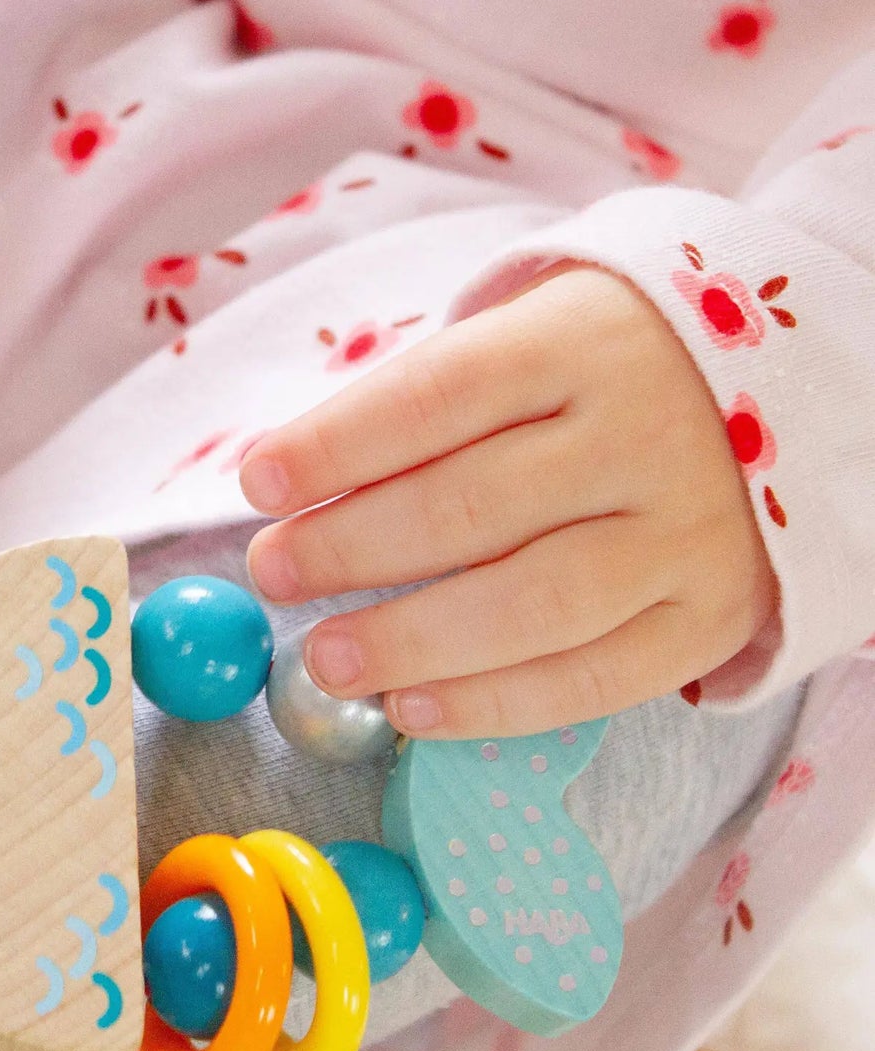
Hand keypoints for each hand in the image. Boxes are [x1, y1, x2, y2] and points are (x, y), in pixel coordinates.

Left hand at [241, 266, 777, 737]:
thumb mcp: (529, 343)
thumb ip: (428, 407)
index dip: (338, 446)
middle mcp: (642, 436)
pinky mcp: (711, 617)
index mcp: (583, 345)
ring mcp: (684, 533)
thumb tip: (297, 490)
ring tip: (326, 658)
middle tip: (273, 572)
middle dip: (351, 548)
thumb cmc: (602, 377)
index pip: (439, 396)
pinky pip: (594, 678)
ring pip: (531, 603)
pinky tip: (411, 708)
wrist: (793, 402)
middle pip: (472, 505)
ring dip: (410, 641)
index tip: (257, 483)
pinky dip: (492, 704)